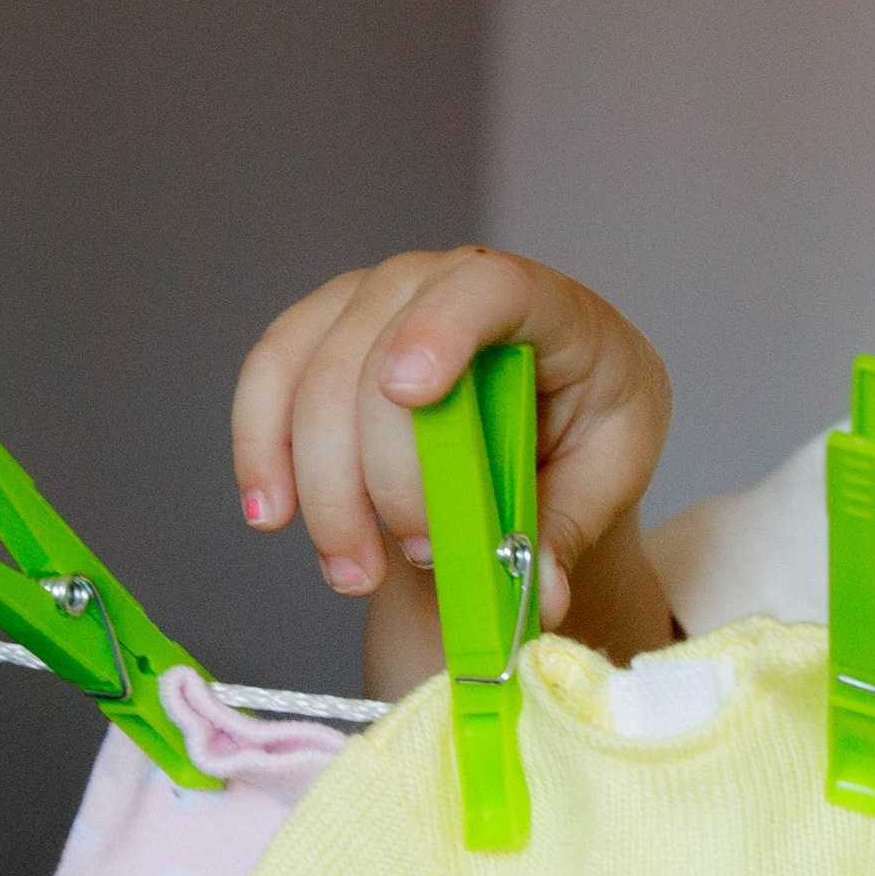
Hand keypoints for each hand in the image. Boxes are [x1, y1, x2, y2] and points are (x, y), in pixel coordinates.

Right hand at [232, 249, 675, 682]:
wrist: (555, 406)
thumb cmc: (589, 419)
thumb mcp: (612, 470)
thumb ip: (570, 528)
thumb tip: (540, 595)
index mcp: (543, 303)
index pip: (485, 287)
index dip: (441, 330)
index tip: (410, 393)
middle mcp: (444, 280)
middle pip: (378, 353)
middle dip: (385, 470)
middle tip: (420, 555)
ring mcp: (373, 298)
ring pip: (313, 374)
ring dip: (322, 484)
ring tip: (353, 572)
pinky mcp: (322, 330)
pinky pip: (270, 379)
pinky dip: (262, 450)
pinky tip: (273, 514)